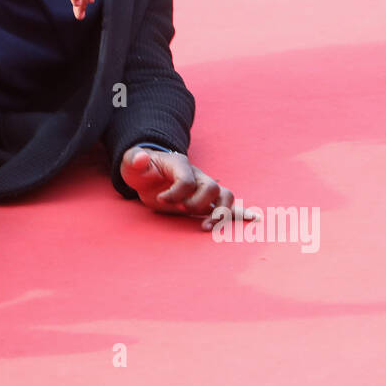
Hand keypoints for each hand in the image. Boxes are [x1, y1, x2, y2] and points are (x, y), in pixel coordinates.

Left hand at [120, 147, 256, 229]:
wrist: (149, 172)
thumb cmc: (141, 168)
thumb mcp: (132, 163)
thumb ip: (134, 160)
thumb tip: (139, 159)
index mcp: (181, 166)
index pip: (187, 179)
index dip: (175, 192)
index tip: (160, 199)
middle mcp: (197, 176)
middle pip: (211, 187)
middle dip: (198, 202)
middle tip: (182, 209)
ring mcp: (203, 188)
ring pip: (224, 196)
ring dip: (220, 213)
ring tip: (206, 226)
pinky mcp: (204, 202)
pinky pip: (227, 206)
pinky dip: (240, 214)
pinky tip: (254, 220)